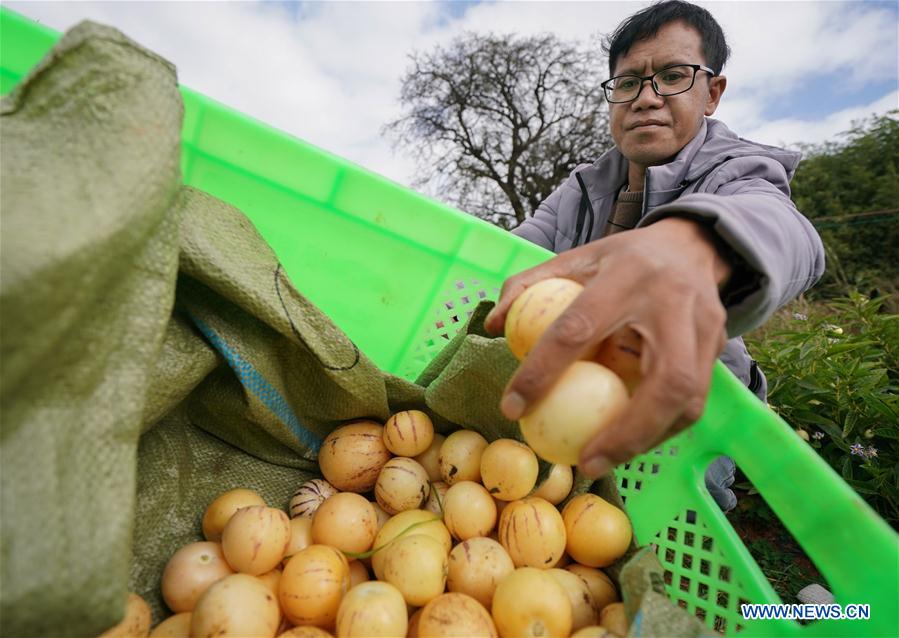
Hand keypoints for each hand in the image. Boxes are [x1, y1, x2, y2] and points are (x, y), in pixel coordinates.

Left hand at [484, 217, 731, 477]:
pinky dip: (661, 428)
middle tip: (585, 463)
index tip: (513, 409)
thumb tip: (493, 327)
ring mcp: (704, 326)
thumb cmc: (621, 260)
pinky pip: (694, 400)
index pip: (578, 328)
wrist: (690, 245)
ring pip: (689, 397)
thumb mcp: (573, 258)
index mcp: (625, 274)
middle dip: (627, 432)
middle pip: (665, 378)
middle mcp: (673, 302)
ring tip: (605, 462)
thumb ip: (528, 286)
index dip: (542, 372)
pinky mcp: (718, 346)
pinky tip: (628, 443)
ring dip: (648, 439)